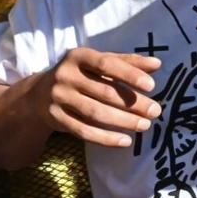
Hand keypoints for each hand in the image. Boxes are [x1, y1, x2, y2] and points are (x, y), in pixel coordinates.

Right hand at [32, 47, 161, 146]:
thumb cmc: (80, 75)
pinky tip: (125, 141)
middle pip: (103, 91)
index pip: (106, 64)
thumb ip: (127, 62)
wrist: (39, 94)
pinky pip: (83, 131)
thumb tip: (157, 64)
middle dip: (132, 103)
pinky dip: (106, 138)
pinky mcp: (55, 118)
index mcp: (78, 56)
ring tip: (144, 125)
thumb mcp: (99, 63)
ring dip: (123, 121)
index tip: (151, 85)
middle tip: (155, 111)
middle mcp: (65, 75)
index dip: (129, 74)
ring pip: (95, 113)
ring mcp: (59, 97)